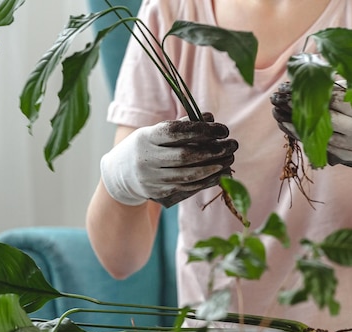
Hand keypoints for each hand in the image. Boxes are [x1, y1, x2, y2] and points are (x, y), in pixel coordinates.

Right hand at [100, 113, 237, 206]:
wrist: (119, 175)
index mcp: (146, 138)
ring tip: (229, 160)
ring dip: (212, 168)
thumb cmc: (145, 147)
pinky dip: (205, 181)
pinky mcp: (158, 192)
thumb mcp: (155, 132)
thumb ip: (181, 126)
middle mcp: (147, 159)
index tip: (222, 129)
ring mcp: (152, 178)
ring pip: (187, 175)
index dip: (201, 130)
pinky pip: (186, 187)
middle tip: (231, 146)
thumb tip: (210, 119)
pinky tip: (219, 175)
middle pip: (184, 156)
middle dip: (212, 151)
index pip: (176, 132)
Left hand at [271, 81, 351, 166]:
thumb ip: (346, 85)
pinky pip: (326, 149)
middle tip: (283, 103)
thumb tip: (321, 69)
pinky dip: (310, 140)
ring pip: (323, 138)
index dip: (319, 95)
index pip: (338, 102)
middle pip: (328, 122)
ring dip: (301, 129)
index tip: (300, 89)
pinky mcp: (351, 157)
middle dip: (305, 112)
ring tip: (282, 119)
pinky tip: (294, 131)